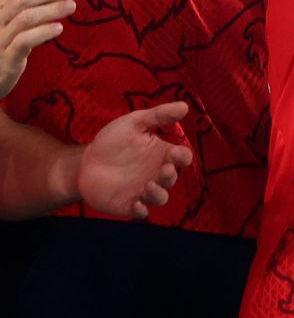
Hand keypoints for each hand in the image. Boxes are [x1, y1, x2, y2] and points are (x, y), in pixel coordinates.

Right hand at [0, 0, 74, 97]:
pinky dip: (43, 32)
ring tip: (71, 6)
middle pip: (22, 0)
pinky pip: (24, 41)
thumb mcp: (12, 23)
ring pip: (25, 18)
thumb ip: (27, 7)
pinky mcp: (6, 59)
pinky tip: (59, 28)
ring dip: (52, 9)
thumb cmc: (6, 45)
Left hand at [76, 102, 192, 219]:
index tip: (175, 152)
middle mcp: (156, 174)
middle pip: (172, 178)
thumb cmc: (112, 141)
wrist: (84, 163)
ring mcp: (143, 191)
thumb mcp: (134, 122)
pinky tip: (136, 203)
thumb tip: (185, 106)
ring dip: (158, 194)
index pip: (182, 157)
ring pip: (160, 198)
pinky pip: (141, 212)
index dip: (182, 156)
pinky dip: (141, 210)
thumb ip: (159, 115)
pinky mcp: (127, 204)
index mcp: (162, 154)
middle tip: (164, 170)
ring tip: (149, 186)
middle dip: (170, 175)